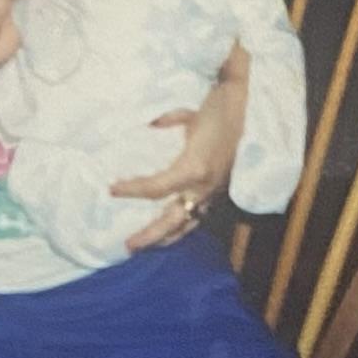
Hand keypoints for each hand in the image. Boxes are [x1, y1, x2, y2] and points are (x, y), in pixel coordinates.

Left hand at [111, 67, 246, 252]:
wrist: (244, 111)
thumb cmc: (215, 111)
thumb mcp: (186, 116)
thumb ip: (165, 122)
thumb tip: (148, 127)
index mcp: (194, 168)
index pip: (156, 188)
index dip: (132, 190)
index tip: (112, 190)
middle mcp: (203, 186)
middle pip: (173, 220)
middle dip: (151, 235)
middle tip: (128, 245)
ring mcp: (212, 192)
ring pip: (188, 224)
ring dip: (167, 237)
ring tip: (147, 246)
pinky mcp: (217, 192)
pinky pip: (198, 216)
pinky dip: (182, 226)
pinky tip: (169, 231)